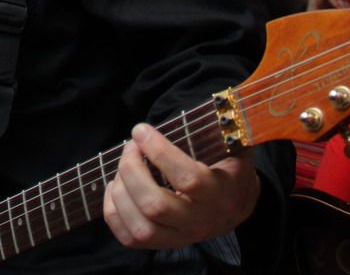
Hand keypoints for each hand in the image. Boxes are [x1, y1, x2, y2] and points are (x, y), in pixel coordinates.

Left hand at [103, 123, 259, 248]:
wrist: (235, 204)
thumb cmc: (229, 166)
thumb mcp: (234, 145)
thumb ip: (225, 128)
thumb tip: (219, 105)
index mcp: (222, 194)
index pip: (188, 179)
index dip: (159, 152)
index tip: (141, 130)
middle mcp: (201, 222)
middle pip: (156, 206)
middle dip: (132, 170)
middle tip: (130, 147)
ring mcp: (181, 237)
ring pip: (140, 227)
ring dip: (121, 191)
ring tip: (123, 166)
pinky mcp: (162, 244)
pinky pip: (128, 238)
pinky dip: (113, 211)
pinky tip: (116, 187)